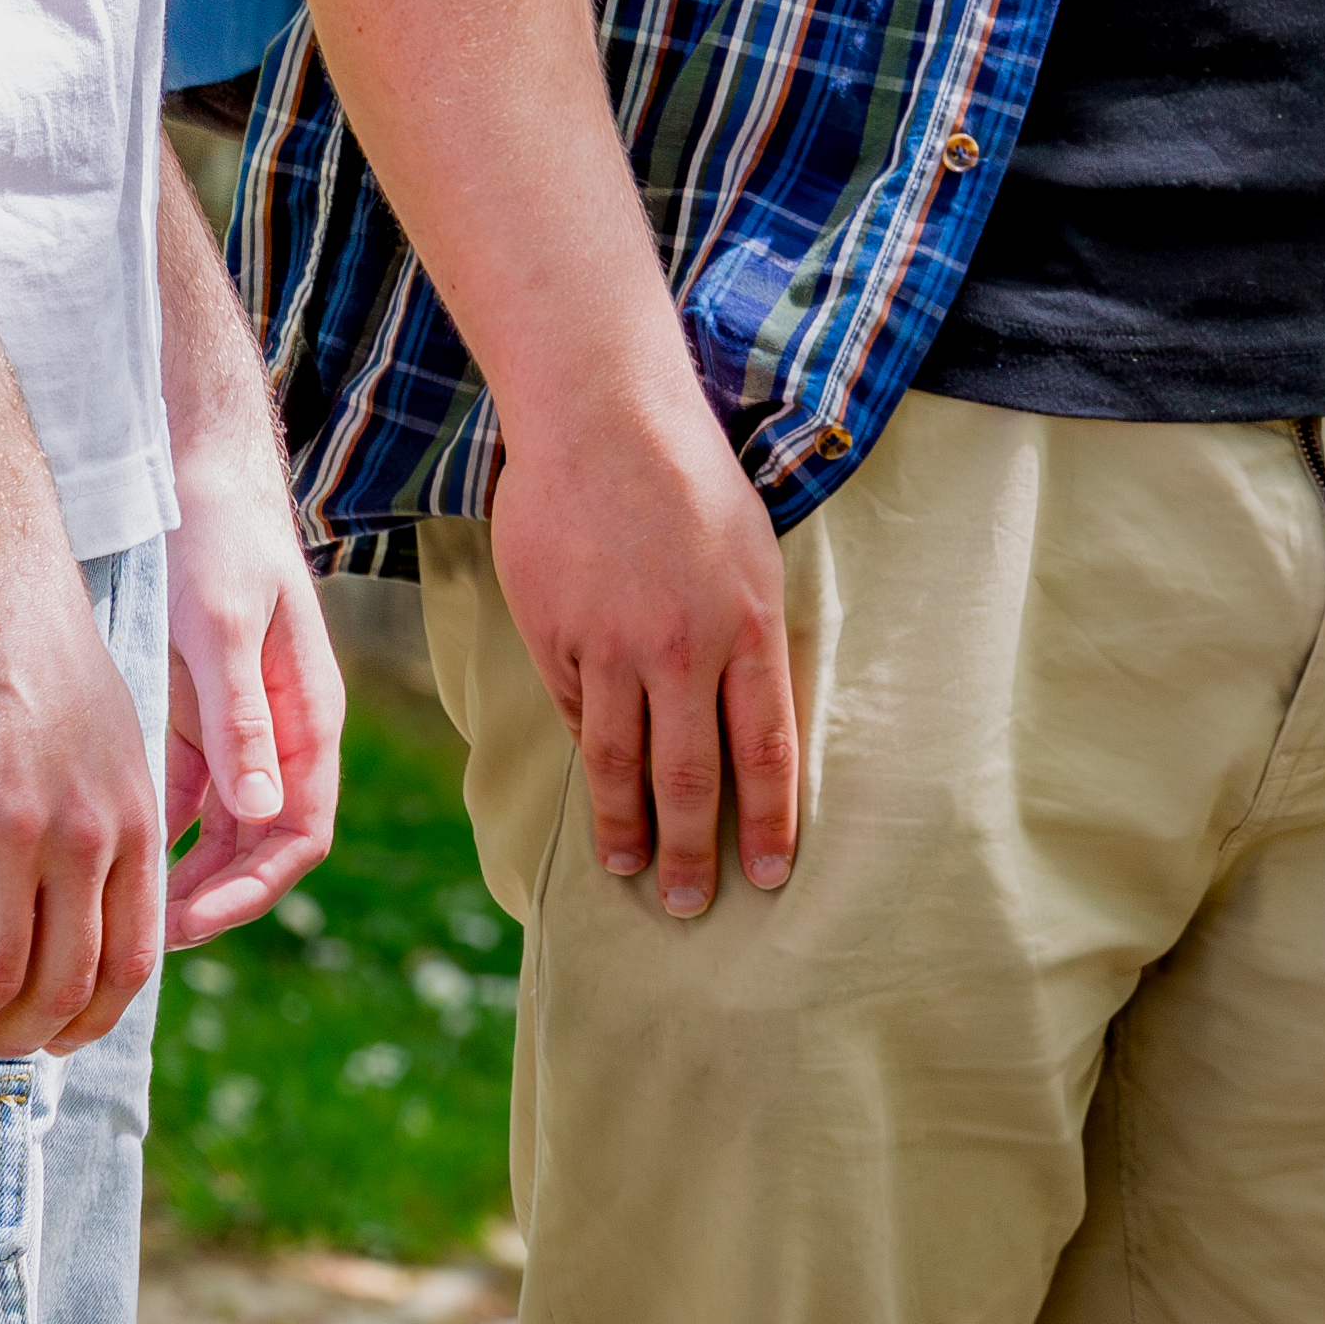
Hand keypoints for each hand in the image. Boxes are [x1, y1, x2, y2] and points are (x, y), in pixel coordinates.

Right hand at [0, 499, 169, 1056]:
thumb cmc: (33, 642)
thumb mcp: (108, 735)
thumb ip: (103, 819)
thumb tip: (80, 901)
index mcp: (132, 816)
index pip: (130, 964)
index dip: (85, 1023)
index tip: (41, 1038)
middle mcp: (87, 830)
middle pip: (62, 988)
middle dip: (10, 1037)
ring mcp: (16, 820)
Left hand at [159, 429, 344, 946]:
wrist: (196, 473)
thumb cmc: (220, 540)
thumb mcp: (225, 626)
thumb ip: (241, 717)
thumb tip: (264, 810)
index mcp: (309, 718)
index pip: (300, 835)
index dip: (251, 891)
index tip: (185, 922)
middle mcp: (281, 735)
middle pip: (262, 848)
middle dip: (210, 900)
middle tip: (135, 938)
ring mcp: (239, 729)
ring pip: (221, 832)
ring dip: (181, 876)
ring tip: (115, 912)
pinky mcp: (197, 716)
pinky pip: (184, 797)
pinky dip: (155, 834)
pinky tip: (102, 857)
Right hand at [489, 387, 798, 919]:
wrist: (602, 417)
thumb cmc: (691, 479)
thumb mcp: (749, 555)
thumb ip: (744, 642)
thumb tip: (736, 722)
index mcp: (746, 628)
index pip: (766, 752)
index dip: (770, 823)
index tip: (771, 874)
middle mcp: (681, 651)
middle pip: (690, 779)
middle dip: (693, 854)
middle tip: (689, 906)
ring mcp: (611, 648)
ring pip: (618, 763)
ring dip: (625, 827)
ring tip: (630, 869)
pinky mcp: (554, 637)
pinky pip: (572, 710)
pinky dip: (584, 746)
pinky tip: (592, 779)